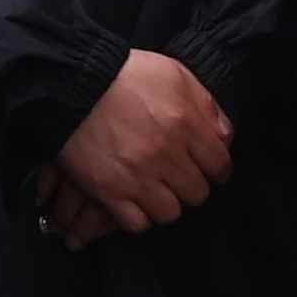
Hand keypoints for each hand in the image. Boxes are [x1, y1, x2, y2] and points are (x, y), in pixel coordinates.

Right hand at [47, 49, 231, 243]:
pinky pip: (137, 222)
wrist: (73, 83)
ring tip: (154, 190)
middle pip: (196, 193)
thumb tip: (224, 135)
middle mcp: (166, 154)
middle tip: (177, 177)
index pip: (219, 166)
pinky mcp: (109, 191)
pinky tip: (133, 201)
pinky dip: (137, 216)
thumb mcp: (174, 74)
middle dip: (190, 186)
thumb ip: (205, 105)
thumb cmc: (124, 75)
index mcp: (185, 124)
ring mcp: (137, 176)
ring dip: (164, 203)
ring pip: (169, 212)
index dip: (216, 169)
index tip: (207, 169)